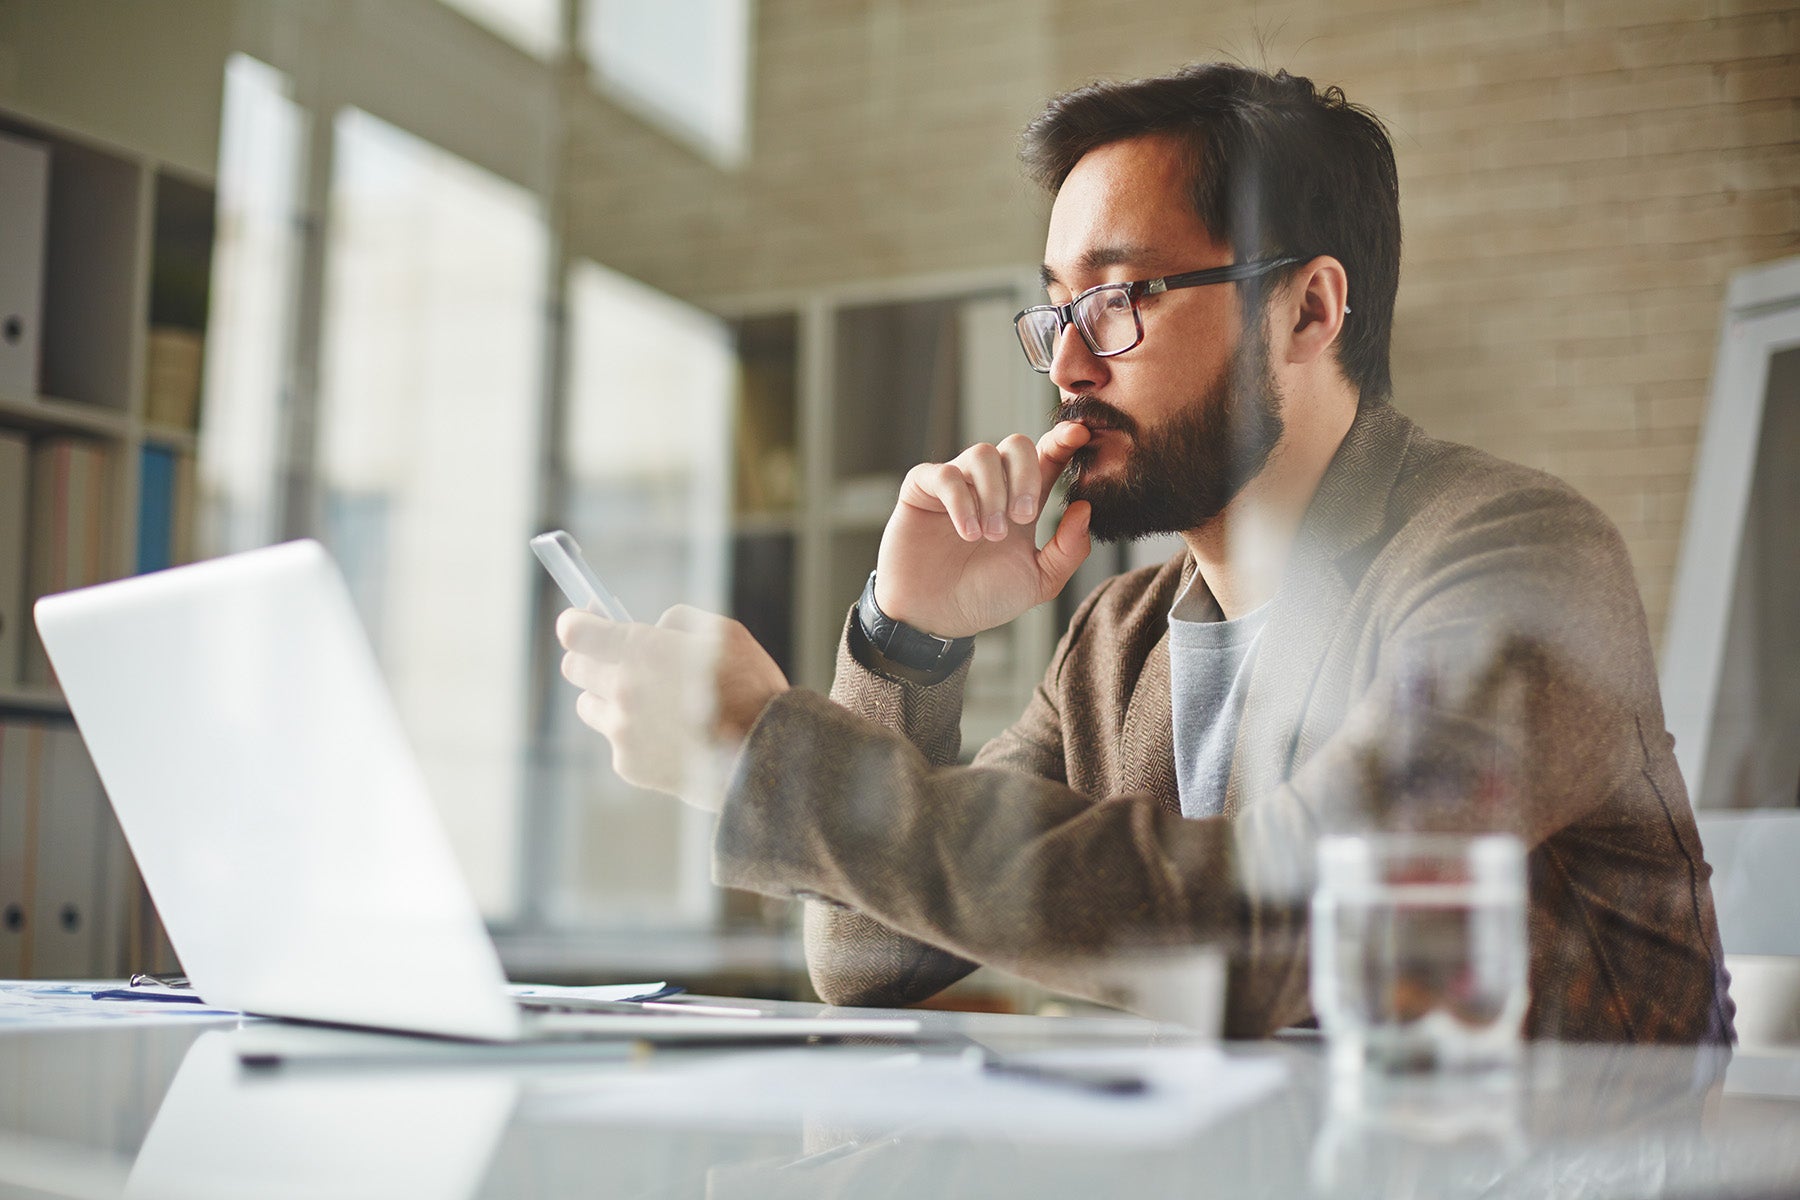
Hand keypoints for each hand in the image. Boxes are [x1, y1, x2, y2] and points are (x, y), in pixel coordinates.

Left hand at [556, 605, 789, 810]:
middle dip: (593, 659)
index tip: (584, 622)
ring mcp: (622, 732)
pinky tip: (671, 736)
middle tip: (619, 661)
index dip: (577, 622)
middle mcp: (623, 691)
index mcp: (642, 651)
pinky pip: (616, 741)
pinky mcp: (628, 765)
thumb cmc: (752, 689)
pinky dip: (635, 735)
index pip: (575, 631)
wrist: (766, 756)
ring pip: (589, 706)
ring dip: (609, 699)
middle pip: (573, 668)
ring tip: (651, 704)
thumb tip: (652, 630)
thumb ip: (677, 622)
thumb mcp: (724, 634)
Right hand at [874, 421, 1093, 637]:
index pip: (1046, 457)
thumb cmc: (984, 598)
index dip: (1063, 441)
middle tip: (1025, 517)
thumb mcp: (1039, 581)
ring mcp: (956, 484)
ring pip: (982, 454)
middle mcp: (991, 486)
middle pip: (1016, 445)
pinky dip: (961, 501)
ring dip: (994, 494)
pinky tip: (968, 533)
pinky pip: (945, 474)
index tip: (1079, 434)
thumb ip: (1069, 550)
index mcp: (1022, 500)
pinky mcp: (922, 489)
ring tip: (991, 535)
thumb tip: (1085, 508)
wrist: (935, 618)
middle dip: (1027, 475)